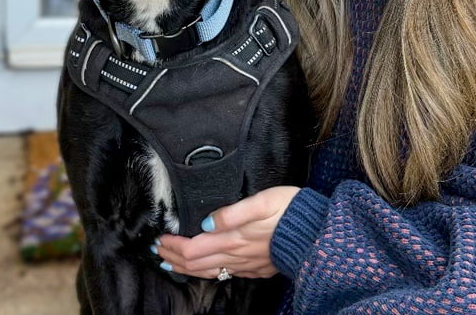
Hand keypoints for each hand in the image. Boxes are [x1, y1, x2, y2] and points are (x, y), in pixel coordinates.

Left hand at [154, 186, 299, 278]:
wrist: (318, 233)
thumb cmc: (291, 211)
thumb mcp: (263, 201)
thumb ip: (233, 211)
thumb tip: (206, 220)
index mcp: (234, 238)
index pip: (193, 248)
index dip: (173, 246)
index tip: (159, 238)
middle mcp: (237, 255)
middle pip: (196, 263)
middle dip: (174, 258)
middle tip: (157, 251)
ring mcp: (246, 265)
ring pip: (208, 272)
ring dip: (187, 268)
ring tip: (172, 263)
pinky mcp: (257, 268)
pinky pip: (225, 274)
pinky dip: (207, 272)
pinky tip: (206, 269)